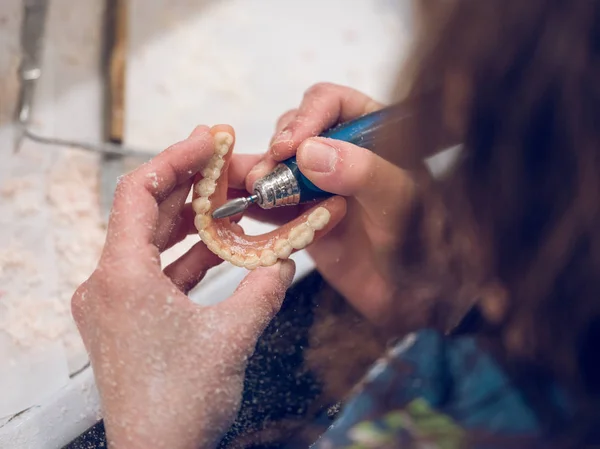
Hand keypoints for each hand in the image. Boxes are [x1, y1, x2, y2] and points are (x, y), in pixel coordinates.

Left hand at [71, 125, 295, 448]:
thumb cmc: (180, 404)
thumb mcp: (234, 337)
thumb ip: (264, 288)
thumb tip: (284, 261)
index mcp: (123, 277)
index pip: (139, 192)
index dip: (175, 158)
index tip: (208, 139)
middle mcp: (108, 284)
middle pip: (147, 213)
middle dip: (190, 186)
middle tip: (226, 164)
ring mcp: (115, 302)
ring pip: (154, 243)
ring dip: (193, 222)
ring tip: (230, 202)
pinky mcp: (127, 319)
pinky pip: (158, 271)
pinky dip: (189, 256)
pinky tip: (221, 248)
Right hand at [236, 83, 418, 328]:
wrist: (413, 297)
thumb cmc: (423, 246)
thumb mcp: (402, 203)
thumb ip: (365, 174)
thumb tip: (309, 152)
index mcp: (373, 134)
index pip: (333, 104)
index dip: (306, 118)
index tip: (289, 148)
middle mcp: (342, 154)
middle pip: (295, 132)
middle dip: (275, 152)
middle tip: (264, 177)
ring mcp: (319, 186)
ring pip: (275, 168)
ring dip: (255, 176)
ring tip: (240, 190)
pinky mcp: (302, 217)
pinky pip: (269, 206)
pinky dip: (250, 206)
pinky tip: (235, 208)